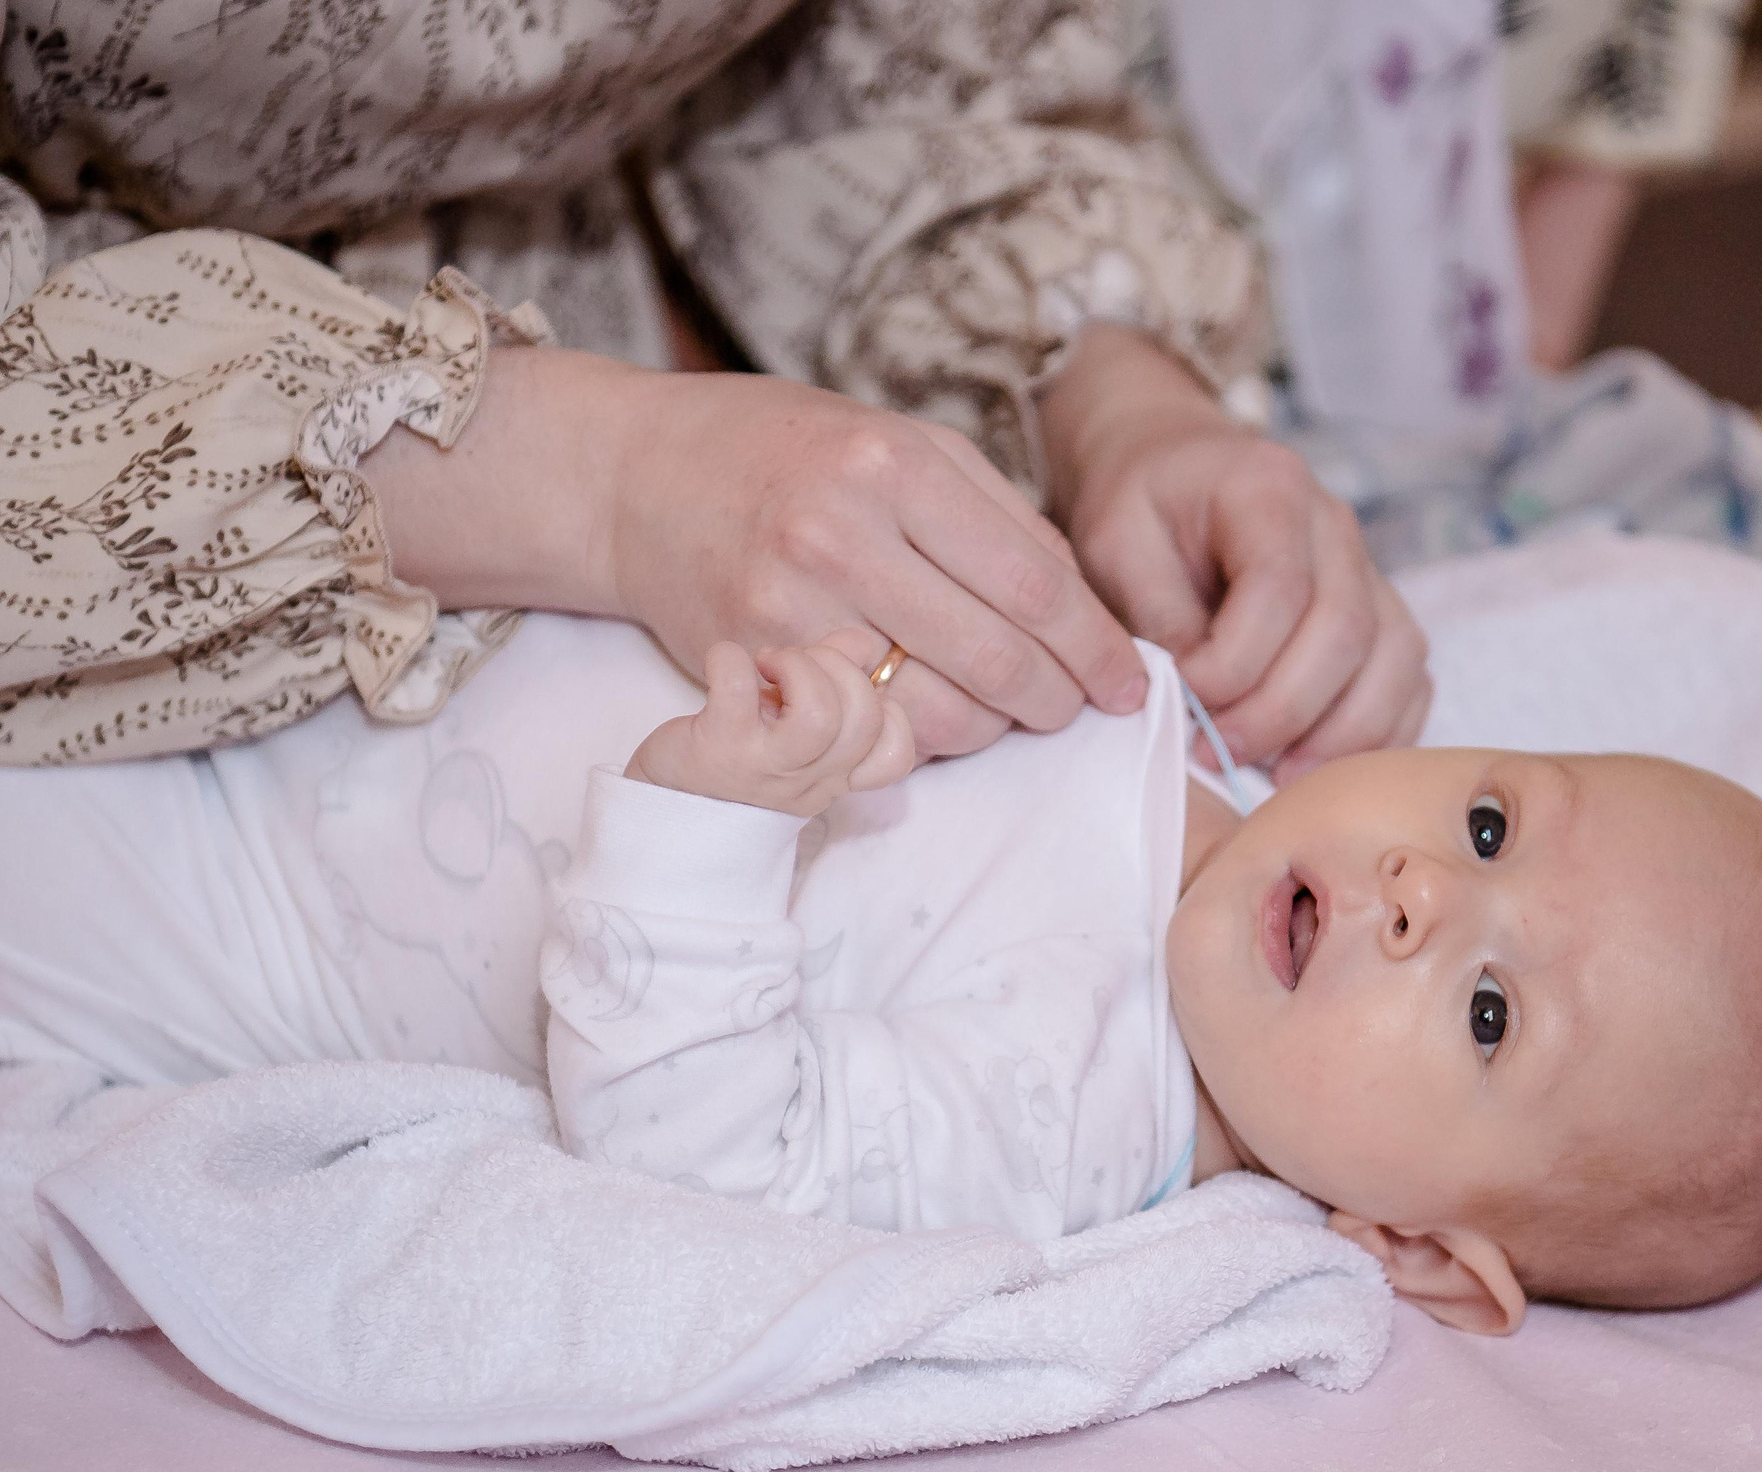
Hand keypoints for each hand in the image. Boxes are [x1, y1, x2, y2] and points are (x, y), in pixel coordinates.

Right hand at [367, 347, 1146, 758]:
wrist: (634, 477)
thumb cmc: (783, 454)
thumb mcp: (899, 440)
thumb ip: (994, 514)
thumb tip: (1081, 607)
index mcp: (893, 463)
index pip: (1033, 582)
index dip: (1094, 645)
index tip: (1127, 679)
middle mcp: (840, 533)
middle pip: (996, 657)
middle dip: (1057, 700)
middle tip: (1076, 708)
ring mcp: (788, 607)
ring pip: (936, 714)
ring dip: (991, 730)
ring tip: (1003, 713)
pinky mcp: (751, 664)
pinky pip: (865, 732)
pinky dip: (917, 740)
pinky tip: (929, 717)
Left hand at [626, 633, 915, 817]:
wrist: (663, 815)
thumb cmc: (735, 764)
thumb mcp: (794, 733)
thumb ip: (834, 680)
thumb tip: (861, 645)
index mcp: (832, 777)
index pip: (894, 754)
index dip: (885, 710)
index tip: (842, 696)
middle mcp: (806, 779)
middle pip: (864, 719)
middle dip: (839, 670)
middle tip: (794, 667)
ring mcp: (762, 766)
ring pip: (819, 714)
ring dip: (798, 666)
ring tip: (767, 664)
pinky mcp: (716, 745)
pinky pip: (734, 683)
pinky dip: (729, 658)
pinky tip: (724, 667)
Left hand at [1038, 325, 1431, 782]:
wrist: (1172, 469)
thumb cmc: (1140, 508)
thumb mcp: (1116, 543)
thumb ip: (1154, 612)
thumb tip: (1192, 696)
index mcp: (1269, 489)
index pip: (1279, 589)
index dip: (1234, 663)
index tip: (1183, 700)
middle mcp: (1335, 527)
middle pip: (1345, 630)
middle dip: (1281, 711)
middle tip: (1217, 753)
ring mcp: (1368, 570)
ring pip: (1394, 659)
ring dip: (1340, 733)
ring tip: (1276, 778)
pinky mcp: (1379, 614)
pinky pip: (1408, 678)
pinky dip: (1378, 732)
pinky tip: (1319, 766)